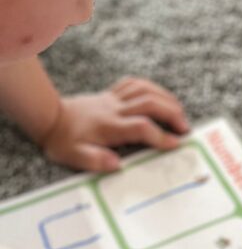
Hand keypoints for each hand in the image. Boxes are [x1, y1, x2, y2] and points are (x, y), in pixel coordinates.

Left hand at [41, 76, 188, 171]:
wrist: (49, 119)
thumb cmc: (63, 142)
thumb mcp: (74, 157)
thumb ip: (95, 161)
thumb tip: (116, 164)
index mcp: (109, 127)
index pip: (141, 127)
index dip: (161, 136)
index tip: (176, 145)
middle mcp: (114, 109)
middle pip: (149, 103)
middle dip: (171, 113)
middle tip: (185, 128)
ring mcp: (113, 99)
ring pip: (145, 90)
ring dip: (166, 99)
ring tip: (179, 112)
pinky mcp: (111, 94)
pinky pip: (135, 84)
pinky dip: (151, 88)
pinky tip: (160, 97)